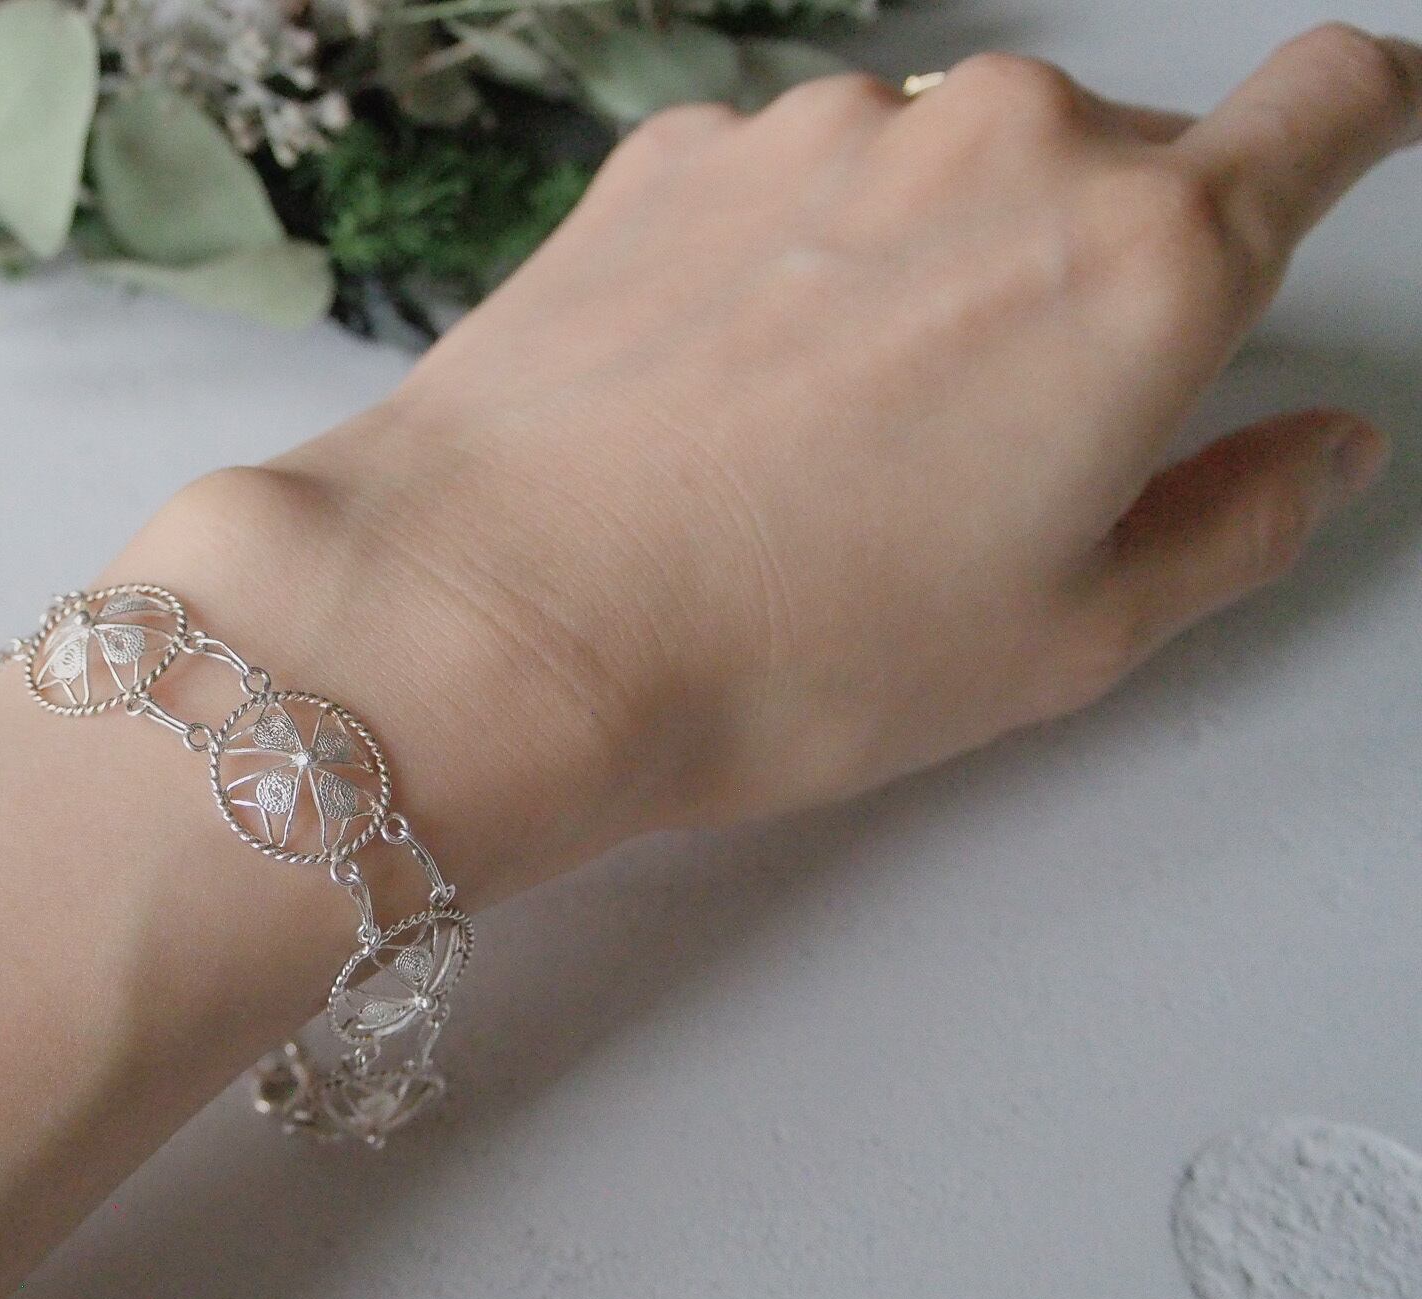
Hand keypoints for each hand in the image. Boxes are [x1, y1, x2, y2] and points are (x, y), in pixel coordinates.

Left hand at [120, 26, 1419, 898]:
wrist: (505, 613)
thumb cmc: (785, 650)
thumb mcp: (1069, 636)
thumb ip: (1235, 518)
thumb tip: (1317, 447)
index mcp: (1144, 258)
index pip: (1329, 103)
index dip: (1352, 122)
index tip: (1339, 144)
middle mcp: (999, 144)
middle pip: (1111, 165)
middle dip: (1082, 273)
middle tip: (982, 444)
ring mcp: (828, 130)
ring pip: (943, 171)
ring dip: (924, 267)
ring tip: (818, 439)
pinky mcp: (686, 147)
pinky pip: (797, 183)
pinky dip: (791, 261)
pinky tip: (717, 391)